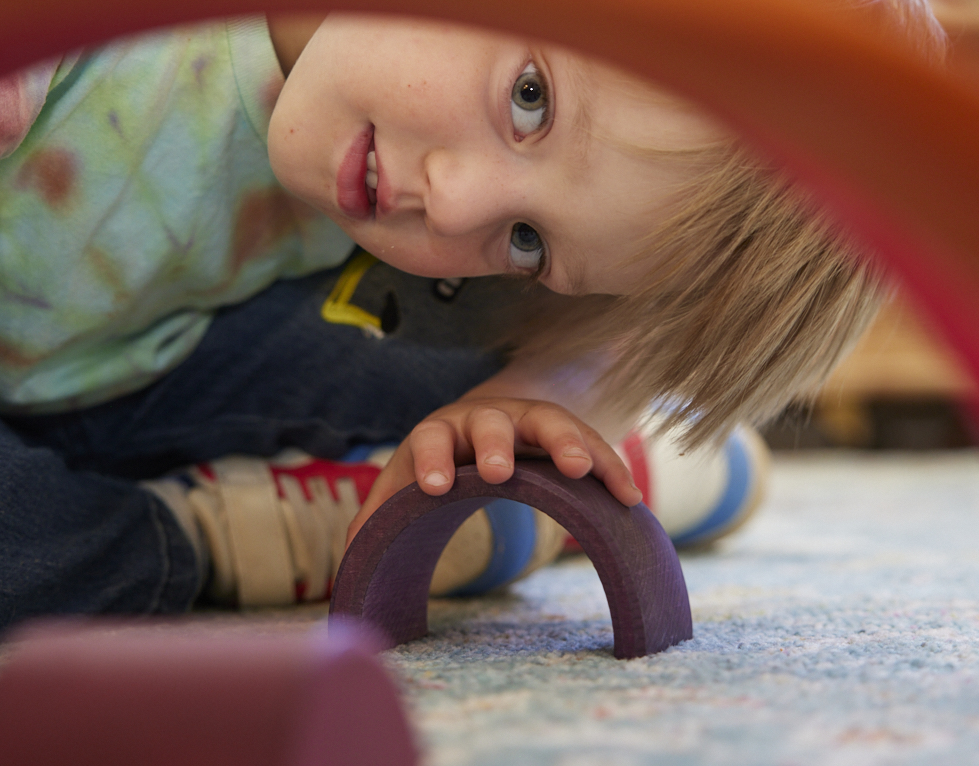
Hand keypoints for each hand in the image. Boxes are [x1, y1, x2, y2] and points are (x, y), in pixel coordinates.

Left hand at [348, 397, 640, 544]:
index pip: (431, 438)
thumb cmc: (437, 464)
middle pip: (491, 422)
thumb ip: (377, 520)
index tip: (434, 487)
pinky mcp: (566, 435)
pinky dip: (610, 468)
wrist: (482, 425)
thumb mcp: (404, 487)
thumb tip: (348, 559)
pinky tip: (630, 498)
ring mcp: (530, 421)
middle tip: (499, 471)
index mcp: (440, 432)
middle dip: (496, 443)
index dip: (432, 460)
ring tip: (583, 470)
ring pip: (550, 423)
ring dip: (568, 443)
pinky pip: (593, 446)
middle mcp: (485, 418)